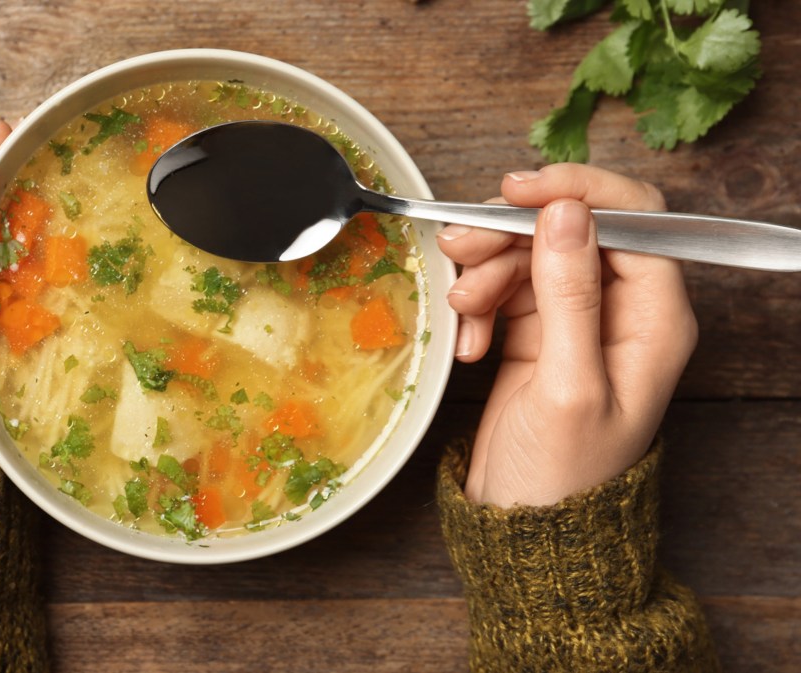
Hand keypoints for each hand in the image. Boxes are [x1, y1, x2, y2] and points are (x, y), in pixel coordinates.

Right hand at [436, 164, 696, 506]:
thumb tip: (565, 213)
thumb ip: (569, 294)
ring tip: (461, 311)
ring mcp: (578, 319)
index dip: (574, 194)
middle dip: (512, 234)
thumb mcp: (568, 385)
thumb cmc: (562, 474)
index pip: (633, 218)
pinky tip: (470, 344)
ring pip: (530, 255)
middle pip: (571, 230)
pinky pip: (505, 289)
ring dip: (486, 272)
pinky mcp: (539, 333)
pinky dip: (479, 307)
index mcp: (656, 318)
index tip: (515, 192)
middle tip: (459, 247)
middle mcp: (622, 309)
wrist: (526, 528)